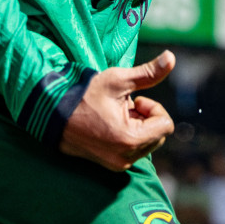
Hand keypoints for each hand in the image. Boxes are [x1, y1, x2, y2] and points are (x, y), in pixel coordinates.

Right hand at [60, 50, 176, 171]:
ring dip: (138, 127)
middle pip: (158, 135)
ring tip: (115, 115)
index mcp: (130, 139)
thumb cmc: (85, 95)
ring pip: (147, 143)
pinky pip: (134, 150)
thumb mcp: (118, 80)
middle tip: (124, 107)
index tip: (135, 100)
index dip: (153, 108)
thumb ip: (148, 73)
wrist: (53, 114)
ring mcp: (118, 164)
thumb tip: (172, 57)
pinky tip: (111, 125)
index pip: (165, 124)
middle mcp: (126, 157)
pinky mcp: (112, 166)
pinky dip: (129, 136)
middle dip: (146, 118)